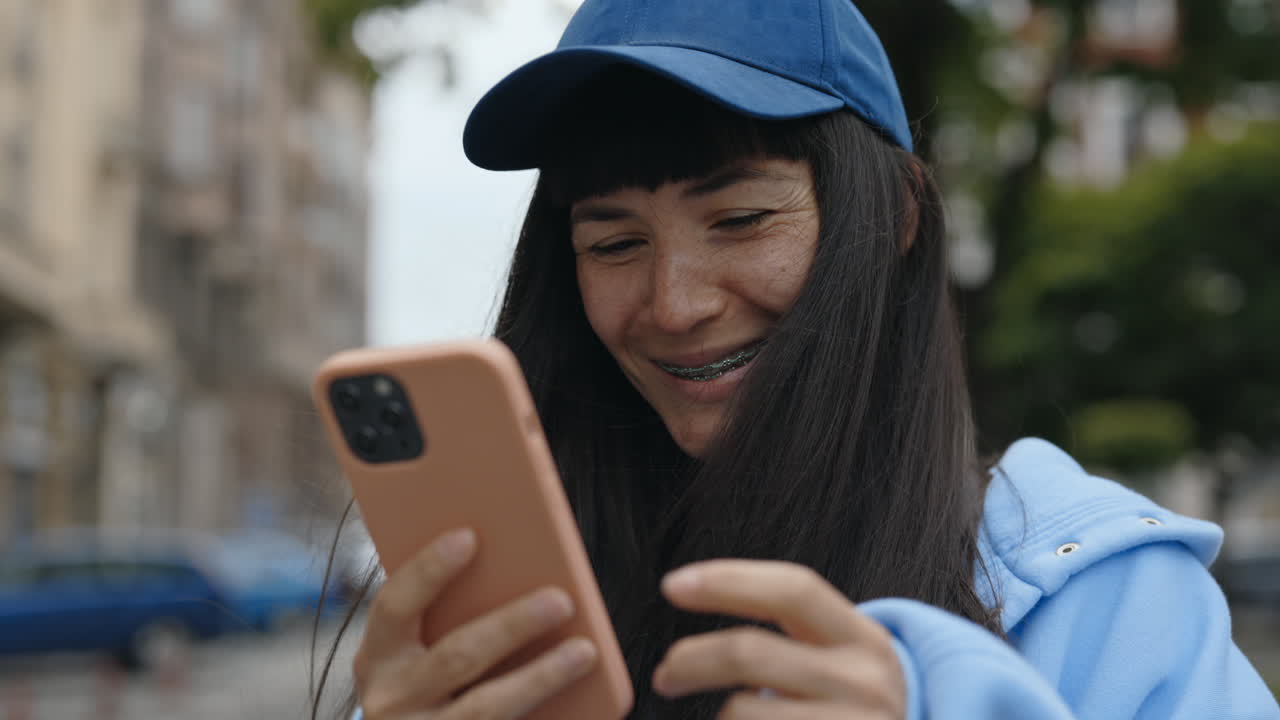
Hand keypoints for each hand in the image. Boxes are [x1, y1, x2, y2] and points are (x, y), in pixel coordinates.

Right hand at [353, 528, 598, 718]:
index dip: (428, 569)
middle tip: (561, 600)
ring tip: (584, 651)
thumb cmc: (421, 685)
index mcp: (377, 657)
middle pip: (456, 656)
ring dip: (541, 675)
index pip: (394, 605)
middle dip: (512, 624)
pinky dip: (545, 712)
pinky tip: (581, 697)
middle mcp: (389, 699)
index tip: (469, 536)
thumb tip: (512, 566)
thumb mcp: (413, 654)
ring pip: (487, 707)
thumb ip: (445, 616)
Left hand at [652, 560, 904, 718]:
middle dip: (690, 659)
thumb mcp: (839, 659)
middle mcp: (865, 681)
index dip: (728, 580)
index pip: (793, 589)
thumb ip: (790, 632)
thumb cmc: (850, 706)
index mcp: (862, 639)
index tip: (672, 585)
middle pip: (750, 652)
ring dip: (721, 717)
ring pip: (741, 711)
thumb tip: (698, 593)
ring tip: (732, 719)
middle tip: (666, 674)